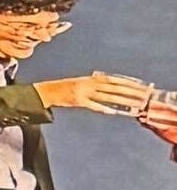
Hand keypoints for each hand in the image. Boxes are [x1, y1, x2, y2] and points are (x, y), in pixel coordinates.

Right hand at [45, 74, 160, 113]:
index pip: (113, 79)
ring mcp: (83, 92)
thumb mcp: (81, 84)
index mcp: (90, 79)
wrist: (45, 92)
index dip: (127, 82)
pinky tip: (113, 111)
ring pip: (107, 95)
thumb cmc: (64, 89)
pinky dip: (102, 107)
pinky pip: (92, 104)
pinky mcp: (77, 101)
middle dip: (130, 91)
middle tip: (144, 95)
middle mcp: (88, 83)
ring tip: (135, 103)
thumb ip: (94, 85)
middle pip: (113, 87)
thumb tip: (108, 86)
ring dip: (122, 100)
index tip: (140, 86)